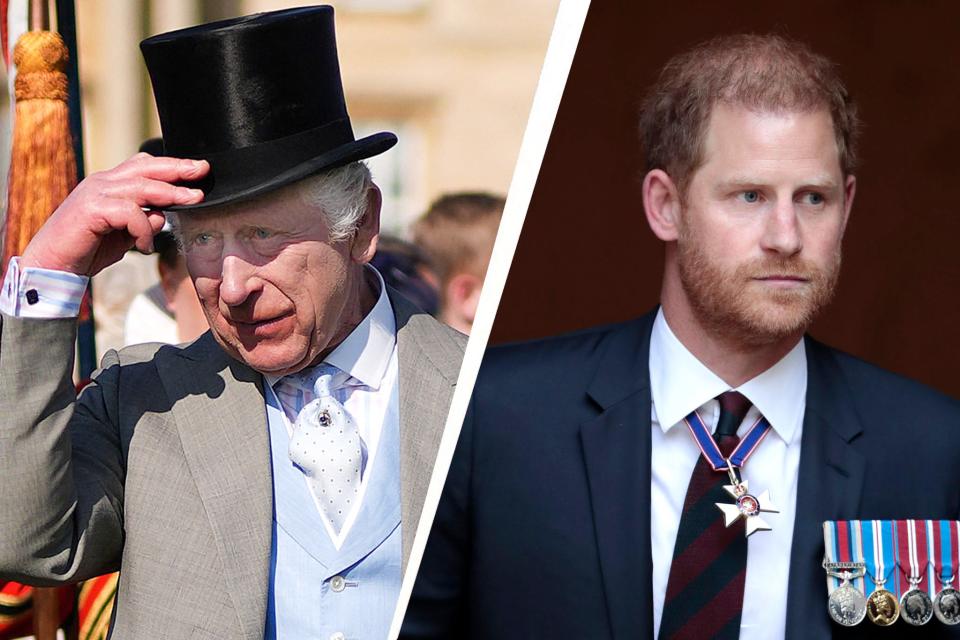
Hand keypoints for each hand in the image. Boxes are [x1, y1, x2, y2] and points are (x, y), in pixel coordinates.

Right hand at [19, 153, 209, 275]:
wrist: (52, 265)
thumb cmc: (88, 250)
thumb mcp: (124, 235)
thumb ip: (143, 223)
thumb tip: (164, 215)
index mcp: (109, 185)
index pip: (143, 166)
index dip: (171, 166)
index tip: (197, 169)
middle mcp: (102, 183)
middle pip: (146, 167)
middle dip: (177, 168)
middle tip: (203, 170)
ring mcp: (95, 193)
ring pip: (141, 186)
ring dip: (171, 194)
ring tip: (195, 200)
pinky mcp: (91, 209)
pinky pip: (130, 213)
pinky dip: (143, 229)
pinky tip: (145, 247)